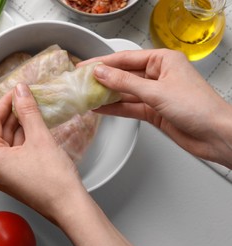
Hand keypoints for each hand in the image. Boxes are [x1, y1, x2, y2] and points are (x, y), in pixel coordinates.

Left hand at [0, 83, 143, 245]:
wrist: (69, 206)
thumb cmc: (53, 178)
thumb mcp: (39, 137)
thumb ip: (27, 111)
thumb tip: (20, 90)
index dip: (4, 103)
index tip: (15, 91)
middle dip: (12, 115)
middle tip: (25, 98)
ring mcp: (3, 176)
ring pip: (8, 143)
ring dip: (19, 126)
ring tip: (31, 110)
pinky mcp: (15, 179)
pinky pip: (15, 154)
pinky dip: (23, 140)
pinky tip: (33, 127)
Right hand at [82, 49, 231, 167]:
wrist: (215, 135)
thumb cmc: (198, 107)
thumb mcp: (156, 91)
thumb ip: (125, 82)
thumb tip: (102, 73)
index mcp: (163, 61)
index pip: (126, 59)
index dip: (103, 63)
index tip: (85, 66)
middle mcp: (158, 75)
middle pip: (123, 75)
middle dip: (102, 79)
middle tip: (81, 82)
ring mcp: (155, 94)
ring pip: (124, 93)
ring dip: (106, 95)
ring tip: (86, 96)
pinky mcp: (153, 111)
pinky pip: (129, 107)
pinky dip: (114, 108)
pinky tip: (99, 108)